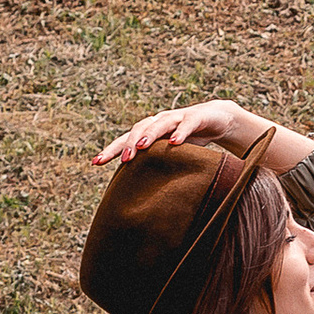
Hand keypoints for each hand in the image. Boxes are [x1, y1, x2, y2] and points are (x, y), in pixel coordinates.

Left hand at [95, 99, 251, 168]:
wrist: (217, 119)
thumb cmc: (189, 140)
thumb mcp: (171, 156)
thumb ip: (155, 168)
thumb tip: (139, 196)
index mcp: (150, 131)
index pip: (126, 140)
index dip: (111, 150)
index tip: (95, 162)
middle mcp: (159, 121)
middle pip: (138, 129)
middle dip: (129, 143)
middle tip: (124, 159)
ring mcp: (177, 117)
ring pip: (159, 123)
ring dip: (149, 134)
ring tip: (141, 146)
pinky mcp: (196, 117)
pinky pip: (187, 124)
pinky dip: (180, 132)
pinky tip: (174, 142)